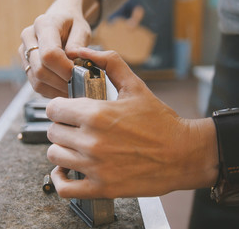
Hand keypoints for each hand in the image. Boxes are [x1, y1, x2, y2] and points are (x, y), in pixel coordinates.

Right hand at [18, 0, 98, 97]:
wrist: (60, 21)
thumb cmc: (72, 24)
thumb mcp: (81, 28)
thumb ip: (78, 44)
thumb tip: (73, 62)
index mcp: (43, 25)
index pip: (49, 54)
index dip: (65, 68)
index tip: (80, 73)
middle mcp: (28, 38)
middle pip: (40, 70)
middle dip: (62, 82)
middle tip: (79, 84)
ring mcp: (24, 53)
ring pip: (37, 81)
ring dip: (57, 89)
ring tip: (74, 88)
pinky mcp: (26, 66)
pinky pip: (37, 86)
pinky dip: (53, 92)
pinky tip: (65, 88)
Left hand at [46, 48, 217, 198]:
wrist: (185, 154)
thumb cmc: (161, 121)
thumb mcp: (136, 85)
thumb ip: (109, 63)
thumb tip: (83, 51)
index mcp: (96, 113)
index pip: (53, 109)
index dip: (59, 108)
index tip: (66, 111)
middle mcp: (92, 140)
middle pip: (53, 132)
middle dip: (62, 127)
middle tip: (75, 128)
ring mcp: (95, 166)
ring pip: (55, 155)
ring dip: (62, 150)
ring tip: (75, 147)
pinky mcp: (101, 187)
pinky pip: (64, 188)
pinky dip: (60, 178)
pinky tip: (67, 170)